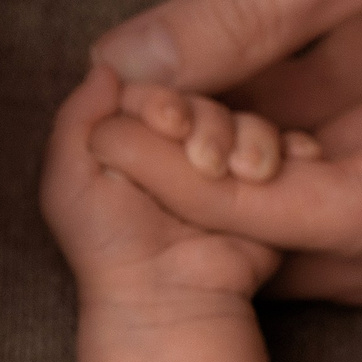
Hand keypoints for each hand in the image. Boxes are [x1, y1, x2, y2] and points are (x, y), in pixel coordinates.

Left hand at [42, 65, 283, 311]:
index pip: (159, 90)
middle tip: (203, 158)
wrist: (167, 295)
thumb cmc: (108, 245)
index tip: (166, 122)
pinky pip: (292, 150)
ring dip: (250, 137)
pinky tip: (279, 164)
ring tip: (240, 171)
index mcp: (136, 137)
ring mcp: (227, 165)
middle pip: (209, 102)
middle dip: (209, 122)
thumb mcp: (68, 181)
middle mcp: (182, 146)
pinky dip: (293, 150)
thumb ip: (75, 119)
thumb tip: (103, 66)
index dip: (164, 99)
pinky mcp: (267, 186)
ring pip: (250, 122)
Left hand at [87, 0, 361, 305]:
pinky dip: (266, 83)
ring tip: (129, 102)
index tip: (115, 153)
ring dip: (239, 138)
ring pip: (339, 156)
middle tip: (113, 141)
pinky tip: (175, 66)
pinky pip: (347, 90)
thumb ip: (251, 8)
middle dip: (230, 186)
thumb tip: (126, 65)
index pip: (358, 210)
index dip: (224, 195)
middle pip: (352, 209)